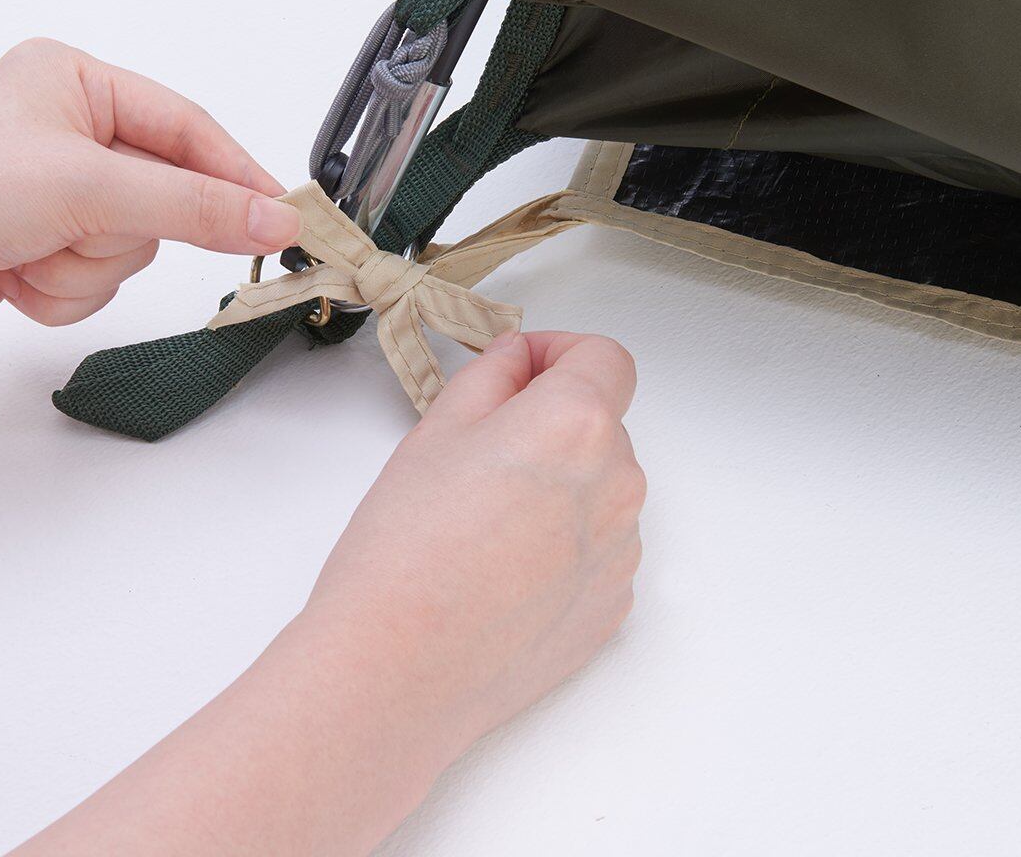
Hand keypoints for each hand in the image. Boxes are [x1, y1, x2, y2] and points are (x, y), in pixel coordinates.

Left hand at [0, 38, 300, 356]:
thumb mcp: (87, 186)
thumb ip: (193, 206)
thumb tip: (272, 219)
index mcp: (76, 83)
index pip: (187, 129)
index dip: (236, 175)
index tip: (281, 218)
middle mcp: (68, 133)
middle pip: (165, 198)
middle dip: (120, 229)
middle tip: (76, 228)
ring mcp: (54, 196)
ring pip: (133, 248)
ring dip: (84, 266)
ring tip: (27, 250)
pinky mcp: (38, 248)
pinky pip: (96, 283)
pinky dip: (62, 292)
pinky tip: (13, 276)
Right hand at [12, 331, 644, 856]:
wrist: (399, 669)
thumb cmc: (406, 549)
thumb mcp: (436, 430)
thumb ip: (492, 375)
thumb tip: (518, 360)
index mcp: (577, 425)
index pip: (605, 357)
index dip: (560, 351)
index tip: (523, 367)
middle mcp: (618, 485)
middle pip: (601, 424)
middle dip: (551, 420)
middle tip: (480, 449)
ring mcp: (621, 553)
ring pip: (599, 488)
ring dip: (560, 483)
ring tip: (484, 519)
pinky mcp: (611, 607)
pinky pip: (597, 548)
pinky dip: (562, 541)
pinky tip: (501, 566)